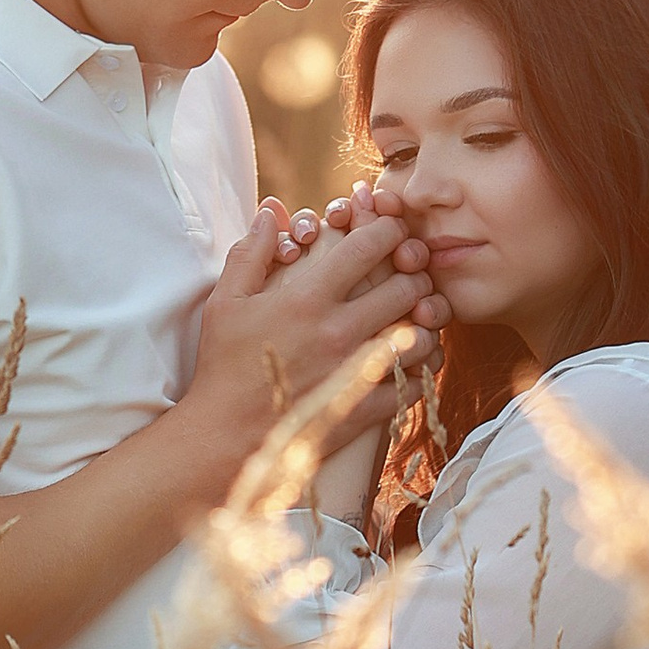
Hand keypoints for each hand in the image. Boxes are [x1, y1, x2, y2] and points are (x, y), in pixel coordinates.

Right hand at [182, 197, 441, 485]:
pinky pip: (415, 384)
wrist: (225, 437)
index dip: (390, 228)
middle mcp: (338, 330)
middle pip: (407, 287)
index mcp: (307, 297)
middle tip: (411, 273)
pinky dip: (421, 371)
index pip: (370, 245)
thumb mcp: (225, 302)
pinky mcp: (365, 409)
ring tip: (415, 319)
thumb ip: (251, 253)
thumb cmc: (224, 366)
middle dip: (416, 274)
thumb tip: (271, 211)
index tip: (392, 230)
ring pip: (421, 336)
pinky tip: (410, 363)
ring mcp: (355, 371)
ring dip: (424, 324)